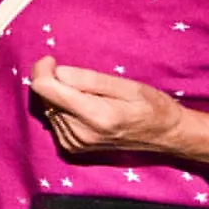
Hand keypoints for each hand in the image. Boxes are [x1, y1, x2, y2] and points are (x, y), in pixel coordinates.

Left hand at [30, 55, 186, 155]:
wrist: (165, 137)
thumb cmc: (152, 106)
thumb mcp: (128, 85)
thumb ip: (90, 79)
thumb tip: (57, 71)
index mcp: (96, 116)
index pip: (46, 89)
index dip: (42, 69)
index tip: (53, 60)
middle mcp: (80, 133)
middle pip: (45, 97)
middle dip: (54, 82)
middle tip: (81, 80)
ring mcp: (75, 144)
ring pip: (47, 107)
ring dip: (59, 96)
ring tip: (88, 96)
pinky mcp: (72, 148)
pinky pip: (53, 119)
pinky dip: (62, 108)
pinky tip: (83, 108)